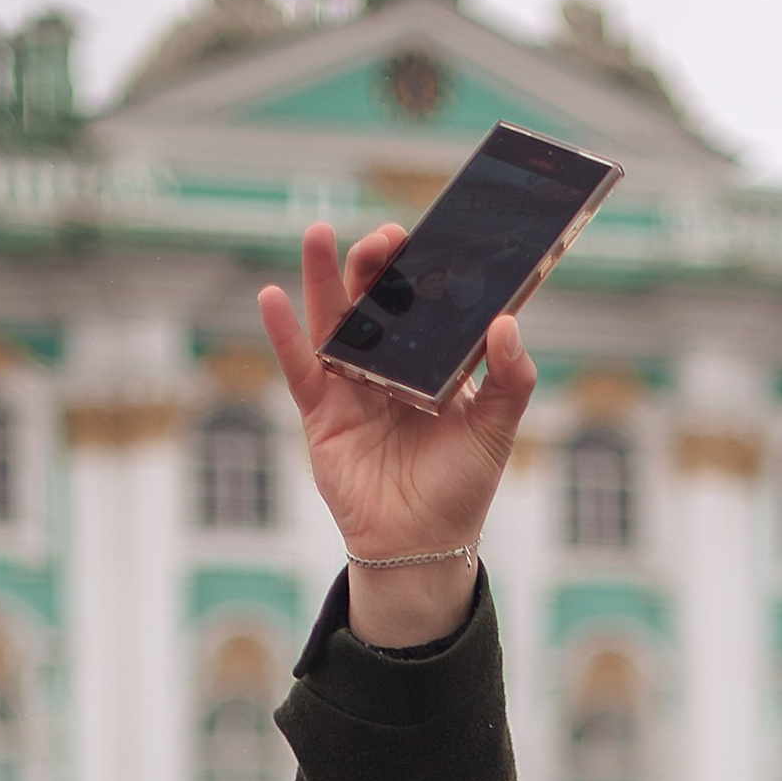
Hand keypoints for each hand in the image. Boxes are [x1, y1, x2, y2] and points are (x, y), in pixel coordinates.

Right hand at [259, 221, 535, 646]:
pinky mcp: (322, 413)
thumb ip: (509, 378)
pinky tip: (272, 296)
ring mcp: (351, 386)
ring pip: (334, 322)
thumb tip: (507, 325)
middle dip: (375, 265)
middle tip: (382, 240)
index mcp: (431, 362)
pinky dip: (283, 333)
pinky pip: (300, 367)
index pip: (423, 303)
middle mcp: (389, 366)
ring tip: (320, 234)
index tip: (423, 238)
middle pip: (375, 302)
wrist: (422, 546)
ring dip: (324, 277)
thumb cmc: (461, 489)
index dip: (420, 269)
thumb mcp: (495, 430)